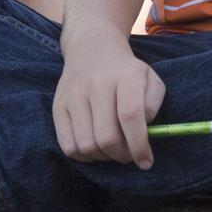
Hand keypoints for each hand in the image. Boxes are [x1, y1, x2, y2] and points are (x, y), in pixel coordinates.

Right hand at [53, 37, 164, 168]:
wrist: (92, 49)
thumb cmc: (126, 72)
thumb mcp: (150, 79)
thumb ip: (153, 104)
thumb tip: (146, 131)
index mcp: (125, 75)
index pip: (131, 115)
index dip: (139, 145)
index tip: (146, 162)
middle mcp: (97, 84)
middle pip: (107, 137)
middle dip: (122, 155)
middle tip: (129, 154)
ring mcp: (74, 95)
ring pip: (87, 146)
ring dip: (103, 157)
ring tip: (112, 149)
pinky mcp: (58, 106)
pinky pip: (68, 146)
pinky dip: (84, 156)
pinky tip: (95, 147)